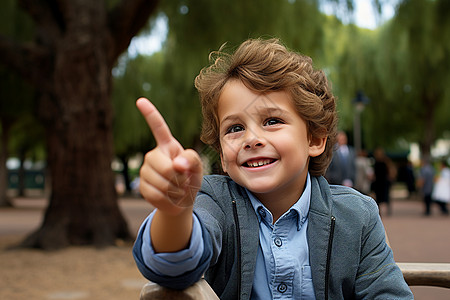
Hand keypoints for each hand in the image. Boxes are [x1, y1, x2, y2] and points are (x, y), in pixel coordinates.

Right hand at [136, 98, 202, 214]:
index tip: (140, 100)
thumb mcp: (198, 167)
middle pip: (165, 167)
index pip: (158, 127)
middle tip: (184, 181)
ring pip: (161, 183)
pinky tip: (170, 198)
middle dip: (179, 178)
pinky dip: (168, 200)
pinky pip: (156, 195)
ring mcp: (145, 170)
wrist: (182, 200)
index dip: (150, 114)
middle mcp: (153, 155)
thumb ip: (192, 159)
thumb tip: (177, 164)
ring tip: (177, 190)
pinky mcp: (141, 186)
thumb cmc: (191, 179)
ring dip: (175, 191)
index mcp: (168, 145)